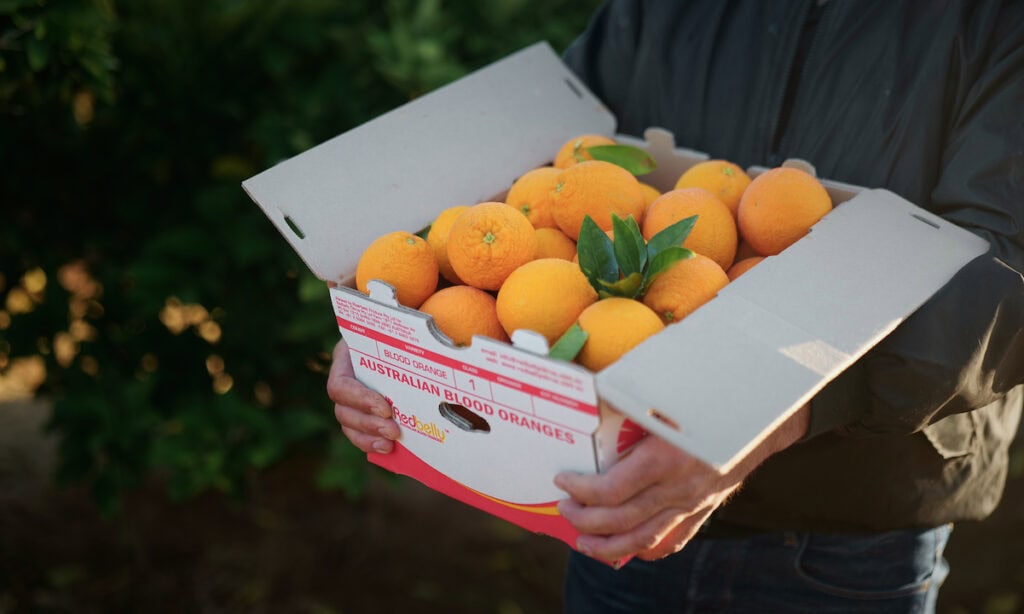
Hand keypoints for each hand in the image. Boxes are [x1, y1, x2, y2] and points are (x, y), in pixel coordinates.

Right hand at [327, 338, 399, 453]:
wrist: (402, 337)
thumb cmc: (400, 330)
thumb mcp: (397, 329)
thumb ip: (405, 330)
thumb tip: (434, 344)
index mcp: (346, 357)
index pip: (341, 384)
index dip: (360, 400)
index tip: (386, 408)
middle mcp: (345, 379)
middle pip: (342, 409)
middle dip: (368, 423)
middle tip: (394, 431)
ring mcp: (350, 398)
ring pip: (348, 424)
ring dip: (367, 437)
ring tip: (390, 444)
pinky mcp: (362, 412)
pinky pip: (358, 434)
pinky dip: (370, 443)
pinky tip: (389, 449)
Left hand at [555, 403, 809, 562]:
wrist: (763, 416)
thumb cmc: (711, 398)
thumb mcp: (670, 394)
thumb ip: (634, 400)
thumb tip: (592, 394)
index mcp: (667, 458)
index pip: (613, 489)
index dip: (582, 491)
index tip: (562, 481)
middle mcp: (680, 488)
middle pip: (623, 519)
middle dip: (586, 520)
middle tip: (563, 509)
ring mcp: (694, 503)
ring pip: (645, 539)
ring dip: (609, 546)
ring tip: (583, 542)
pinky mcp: (704, 509)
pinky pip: (673, 539)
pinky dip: (647, 548)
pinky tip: (628, 548)